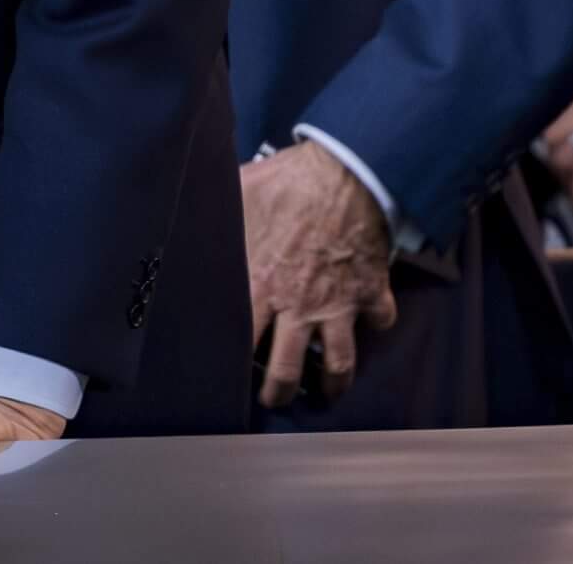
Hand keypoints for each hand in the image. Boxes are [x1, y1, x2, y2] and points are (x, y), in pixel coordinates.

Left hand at [241, 142, 397, 407]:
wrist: (347, 173)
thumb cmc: (288, 183)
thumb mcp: (241, 194)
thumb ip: (220, 213)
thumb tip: (191, 209)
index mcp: (260, 287)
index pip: (242, 343)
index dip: (235, 365)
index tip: (228, 374)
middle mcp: (299, 308)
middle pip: (288, 370)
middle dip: (279, 392)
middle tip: (274, 399)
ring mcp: (339, 305)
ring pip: (340, 364)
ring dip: (334, 383)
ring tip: (329, 392)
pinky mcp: (371, 292)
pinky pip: (380, 321)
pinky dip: (376, 325)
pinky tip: (368, 325)